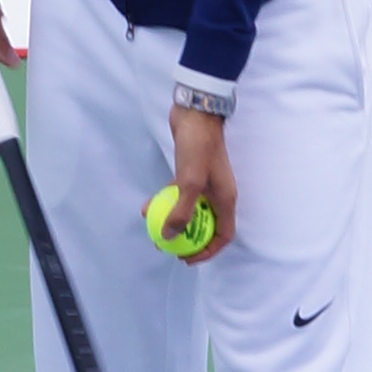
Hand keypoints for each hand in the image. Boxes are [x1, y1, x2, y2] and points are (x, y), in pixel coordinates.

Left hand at [164, 100, 239, 260]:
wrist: (195, 113)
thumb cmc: (199, 147)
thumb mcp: (190, 182)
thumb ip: (180, 211)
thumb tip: (168, 236)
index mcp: (225, 198)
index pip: (223, 234)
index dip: (208, 250)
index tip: (188, 258)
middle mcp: (217, 193)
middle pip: (205, 225)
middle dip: (187, 239)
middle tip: (169, 248)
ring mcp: (204, 183)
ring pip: (189, 211)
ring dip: (173, 222)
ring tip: (154, 232)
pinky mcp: (190, 173)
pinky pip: (178, 195)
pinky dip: (164, 201)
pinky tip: (146, 206)